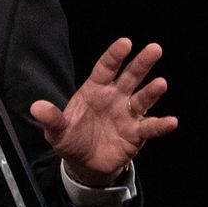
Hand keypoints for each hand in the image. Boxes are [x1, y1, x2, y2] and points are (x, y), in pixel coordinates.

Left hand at [30, 37, 177, 186]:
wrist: (84, 164)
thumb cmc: (71, 139)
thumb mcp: (57, 131)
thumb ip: (51, 119)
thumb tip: (36, 107)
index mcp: (95, 90)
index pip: (106, 68)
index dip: (114, 55)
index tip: (125, 42)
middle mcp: (114, 98)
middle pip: (129, 77)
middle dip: (141, 63)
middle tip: (154, 49)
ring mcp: (127, 114)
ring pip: (143, 98)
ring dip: (152, 91)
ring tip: (161, 83)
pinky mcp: (136, 134)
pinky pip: (150, 127)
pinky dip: (160, 125)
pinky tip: (171, 121)